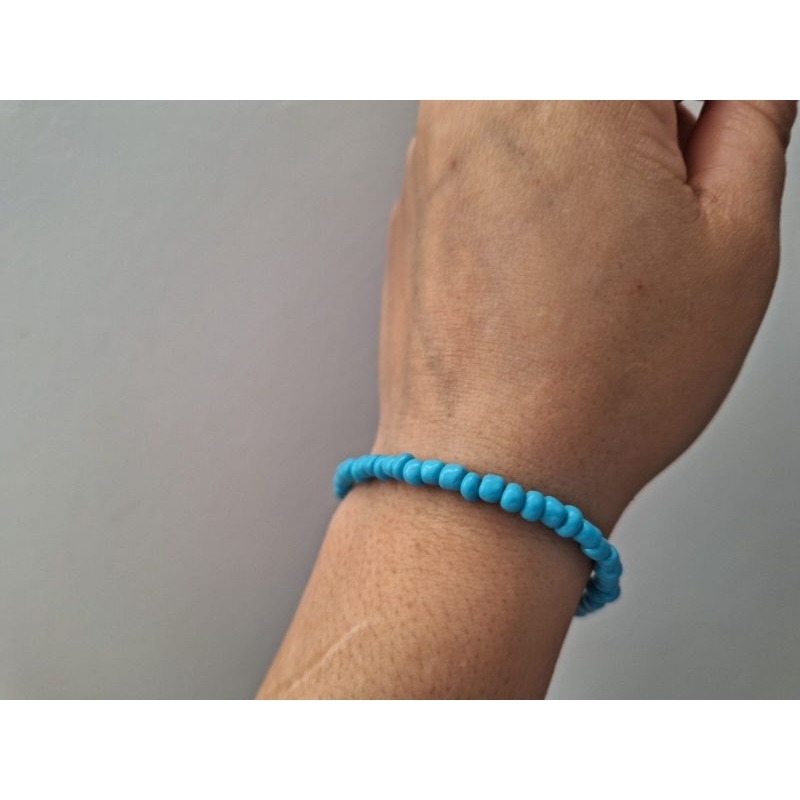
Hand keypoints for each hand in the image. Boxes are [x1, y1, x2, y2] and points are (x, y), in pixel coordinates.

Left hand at [374, 101, 795, 528]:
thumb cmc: (594, 383)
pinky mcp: (415, 194)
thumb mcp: (732, 243)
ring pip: (539, 94)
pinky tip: (556, 244)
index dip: (705, 94)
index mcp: (574, 82)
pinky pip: (488, 139)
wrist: (491, 465)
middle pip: (595, 63)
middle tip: (675, 165)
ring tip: (614, 219)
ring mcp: (435, 145)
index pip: (665, 37)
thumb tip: (753, 78)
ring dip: (590, 130)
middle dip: (646, 112)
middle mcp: (485, 96)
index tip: (721, 115)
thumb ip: (751, 119)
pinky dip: (533, 164)